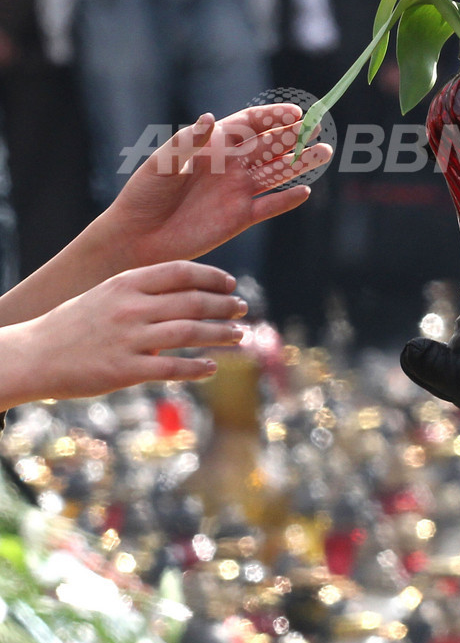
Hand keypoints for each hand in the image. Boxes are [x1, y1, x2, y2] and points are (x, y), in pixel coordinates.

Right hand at [1, 261, 245, 407]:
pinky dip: (197, 367)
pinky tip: (211, 368)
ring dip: (219, 335)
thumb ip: (143, 292)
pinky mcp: (124, 371)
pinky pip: (171, 369)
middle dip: (223, 306)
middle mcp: (131, 307)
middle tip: (243, 309)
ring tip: (239, 336)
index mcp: (126, 283)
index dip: (211, 277)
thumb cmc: (74, 323)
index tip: (230, 284)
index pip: (181, 272)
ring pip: (188, 332)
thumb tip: (186, 294)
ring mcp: (128, 339)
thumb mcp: (107, 293)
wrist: (34, 355)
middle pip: (192, 301)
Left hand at [104, 103, 332, 268]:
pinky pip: (269, 206)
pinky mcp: (240, 218)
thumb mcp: (162, 164)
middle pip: (271, 145)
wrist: (137, 238)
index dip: (273, 116)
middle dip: (295, 135)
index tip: (295, 112)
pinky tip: (304, 192)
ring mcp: (237, 191)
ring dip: (301, 164)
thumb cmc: (144, 194)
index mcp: (214, 144)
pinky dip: (287, 200)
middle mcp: (231, 165)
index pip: (250, 124)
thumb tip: (210, 118)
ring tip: (325, 152)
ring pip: (277, 173)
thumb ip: (189, 142)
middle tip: (318, 126)